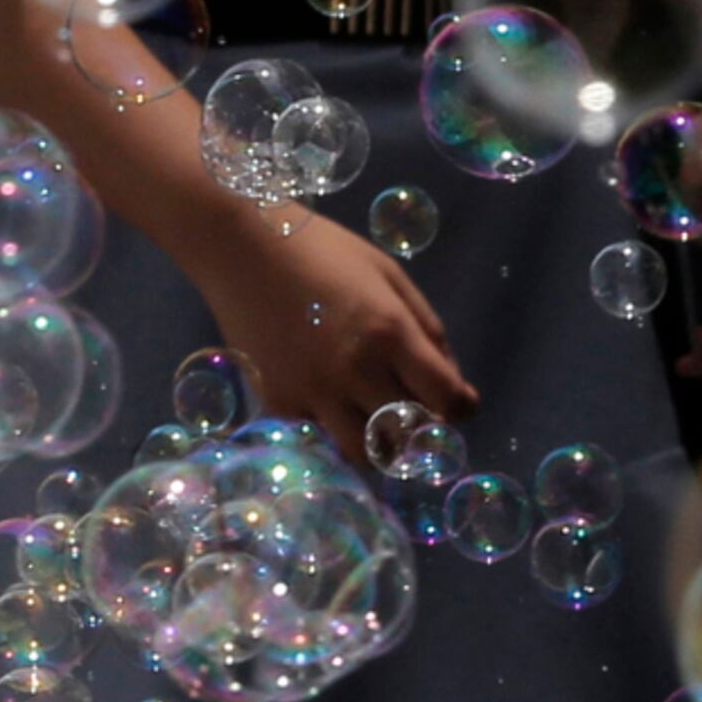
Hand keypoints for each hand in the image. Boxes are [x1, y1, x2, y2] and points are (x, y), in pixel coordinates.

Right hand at [190, 207, 477, 450]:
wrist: (240, 248)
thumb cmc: (323, 252)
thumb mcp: (390, 276)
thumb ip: (428, 329)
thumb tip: (451, 383)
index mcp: (389, 333)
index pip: (445, 398)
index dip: (461, 409)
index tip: (458, 405)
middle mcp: (353, 371)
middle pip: (408, 434)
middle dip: (422, 428)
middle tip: (417, 413)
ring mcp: (312, 391)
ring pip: (363, 453)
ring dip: (378, 444)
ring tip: (375, 421)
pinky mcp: (278, 401)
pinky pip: (319, 436)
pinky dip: (333, 428)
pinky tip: (330, 402)